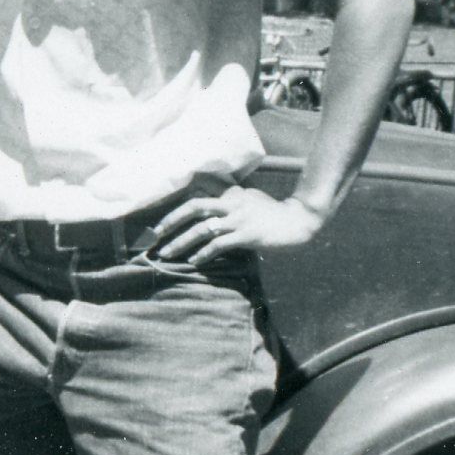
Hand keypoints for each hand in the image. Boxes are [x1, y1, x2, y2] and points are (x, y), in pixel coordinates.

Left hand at [146, 186, 328, 264]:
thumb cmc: (272, 213)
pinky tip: (194, 261)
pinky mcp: (248, 235)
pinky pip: (219, 244)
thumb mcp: (249, 198)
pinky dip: (204, 253)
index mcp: (231, 194)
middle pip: (194, 207)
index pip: (198, 194)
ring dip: (182, 242)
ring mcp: (240, 219)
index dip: (177, 206)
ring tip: (168, 253)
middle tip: (156, 234)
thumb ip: (230, 197)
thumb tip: (210, 200)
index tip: (161, 219)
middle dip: (172, 221)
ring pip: (203, 229)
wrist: (298, 222)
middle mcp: (232, 203)